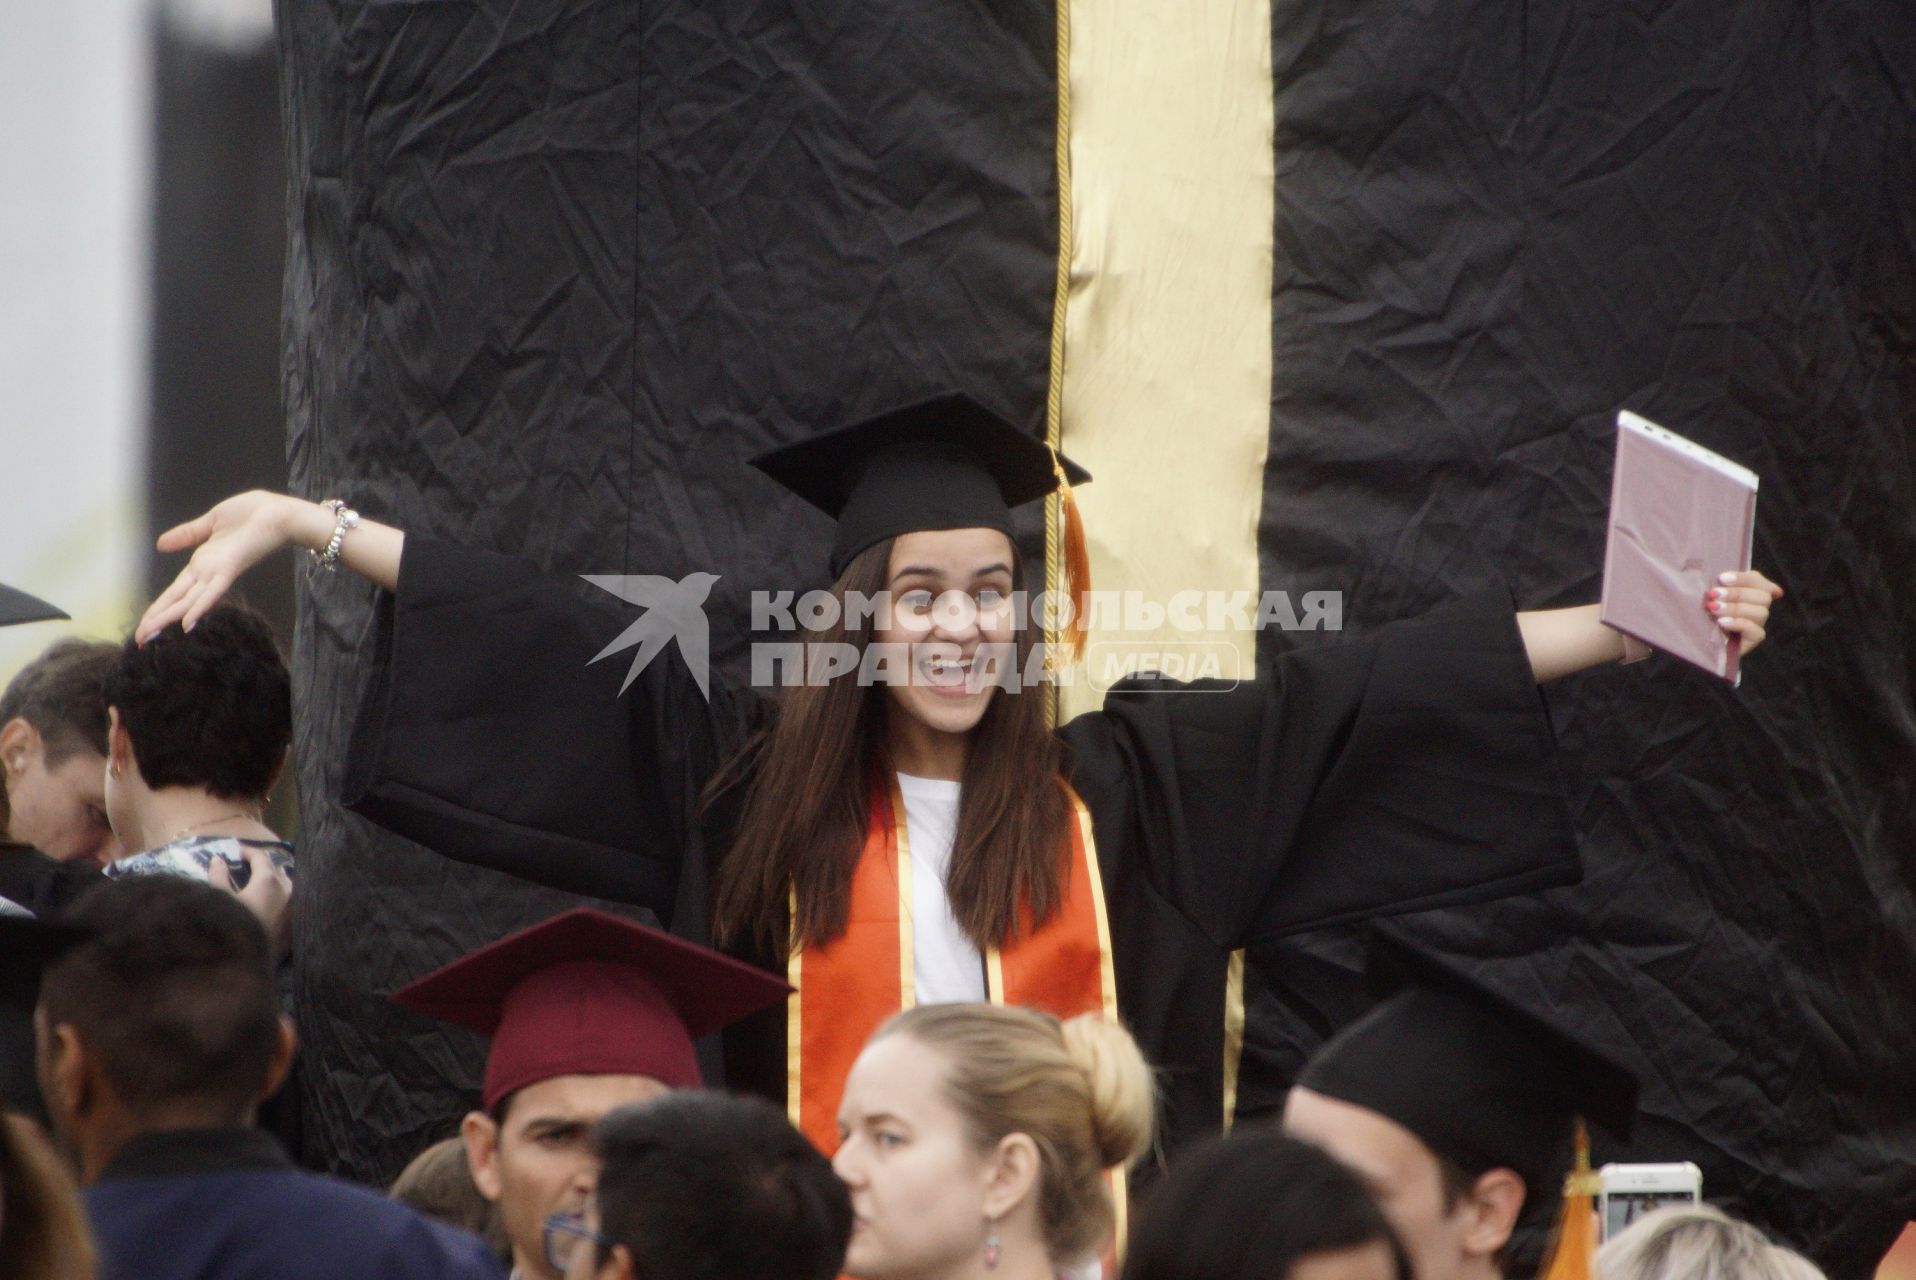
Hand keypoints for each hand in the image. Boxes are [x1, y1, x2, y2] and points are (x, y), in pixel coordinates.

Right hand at [137, 491, 300, 642]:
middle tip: (137, 640)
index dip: (159, 605)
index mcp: (203, 562)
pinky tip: (186, 624)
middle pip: (177, 600)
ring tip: (148, 635)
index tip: (144, 623)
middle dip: (156, 619)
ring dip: (167, 618)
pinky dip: (199, 606)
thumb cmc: (253, 514)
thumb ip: (188, 534)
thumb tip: (160, 544)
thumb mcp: (212, 521)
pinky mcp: (230, 568)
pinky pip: (212, 591)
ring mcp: (218, 572)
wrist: (280, 513)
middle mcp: (208, 572)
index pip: (176, 589)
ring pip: (188, 600)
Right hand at [209, 845, 293, 960]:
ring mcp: (296, 909)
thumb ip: (219, 877)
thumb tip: (217, 860)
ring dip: (276, 882)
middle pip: (277, 871)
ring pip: (289, 886)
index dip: (249, 852)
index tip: (237, 850)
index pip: (262, 858)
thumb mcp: (220, 901)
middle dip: (263, 866)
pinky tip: (273, 905)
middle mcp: (289, 891)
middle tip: (248, 867)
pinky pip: (293, 904)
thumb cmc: (230, 930)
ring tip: (261, 884)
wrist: (244, 970)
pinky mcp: (298, 926)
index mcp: (269, 882)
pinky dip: (283, 899)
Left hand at [1707, 570, 1782, 653]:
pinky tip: (1723, 622)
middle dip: (1737, 594)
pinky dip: (1739, 624)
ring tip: (1714, 608)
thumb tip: (1722, 576)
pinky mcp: (1753, 640)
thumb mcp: (1708, 596)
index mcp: (1750, 591)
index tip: (1721, 578)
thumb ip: (1718, 584)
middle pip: (1763, 596)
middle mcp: (1757, 607)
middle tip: (1713, 594)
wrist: (1694, 640)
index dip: (1743, 578)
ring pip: (1760, 613)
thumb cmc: (1700, 613)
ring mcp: (1757, 624)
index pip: (1757, 580)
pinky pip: (1756, 632)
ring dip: (1736, 608)